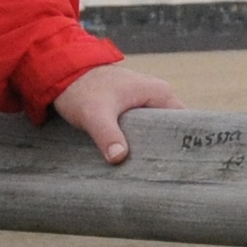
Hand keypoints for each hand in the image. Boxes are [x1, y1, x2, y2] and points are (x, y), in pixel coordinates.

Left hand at [48, 61, 177, 165]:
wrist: (62, 73)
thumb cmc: (82, 89)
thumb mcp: (95, 114)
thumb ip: (108, 135)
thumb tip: (119, 157)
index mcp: (159, 93)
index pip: (184, 123)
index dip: (182, 144)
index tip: (177, 166)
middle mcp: (156, 96)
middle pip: (170, 130)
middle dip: (164, 150)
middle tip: (159, 174)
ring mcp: (143, 102)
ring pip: (154, 131)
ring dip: (149, 148)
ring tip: (146, 172)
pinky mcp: (130, 109)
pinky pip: (142, 129)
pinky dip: (137, 143)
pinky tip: (131, 160)